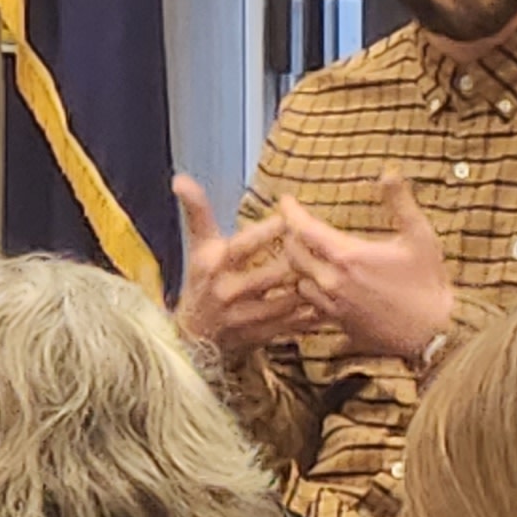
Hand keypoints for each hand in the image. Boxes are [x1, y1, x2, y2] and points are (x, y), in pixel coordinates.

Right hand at [172, 173, 323, 352]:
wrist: (192, 336)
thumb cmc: (202, 280)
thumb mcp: (198, 246)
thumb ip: (197, 211)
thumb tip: (181, 179)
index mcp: (213, 264)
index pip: (242, 246)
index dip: (266, 232)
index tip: (290, 216)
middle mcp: (226, 291)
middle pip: (270, 275)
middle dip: (298, 261)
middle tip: (323, 246)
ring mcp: (243, 317)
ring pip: (286, 302)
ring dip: (310, 288)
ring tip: (335, 272)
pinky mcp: (259, 336)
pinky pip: (292, 325)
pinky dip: (313, 315)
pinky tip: (334, 303)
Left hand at [274, 173, 456, 363]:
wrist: (433, 333)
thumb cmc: (427, 283)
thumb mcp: (420, 237)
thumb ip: (400, 203)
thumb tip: (390, 173)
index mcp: (347, 256)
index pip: (303, 229)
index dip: (290, 211)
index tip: (286, 200)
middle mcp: (332, 281)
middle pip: (292, 253)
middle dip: (289, 235)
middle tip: (293, 224)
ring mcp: (332, 305)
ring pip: (297, 281)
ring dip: (296, 265)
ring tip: (301, 252)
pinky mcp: (337, 323)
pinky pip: (309, 305)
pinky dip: (307, 289)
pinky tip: (314, 284)